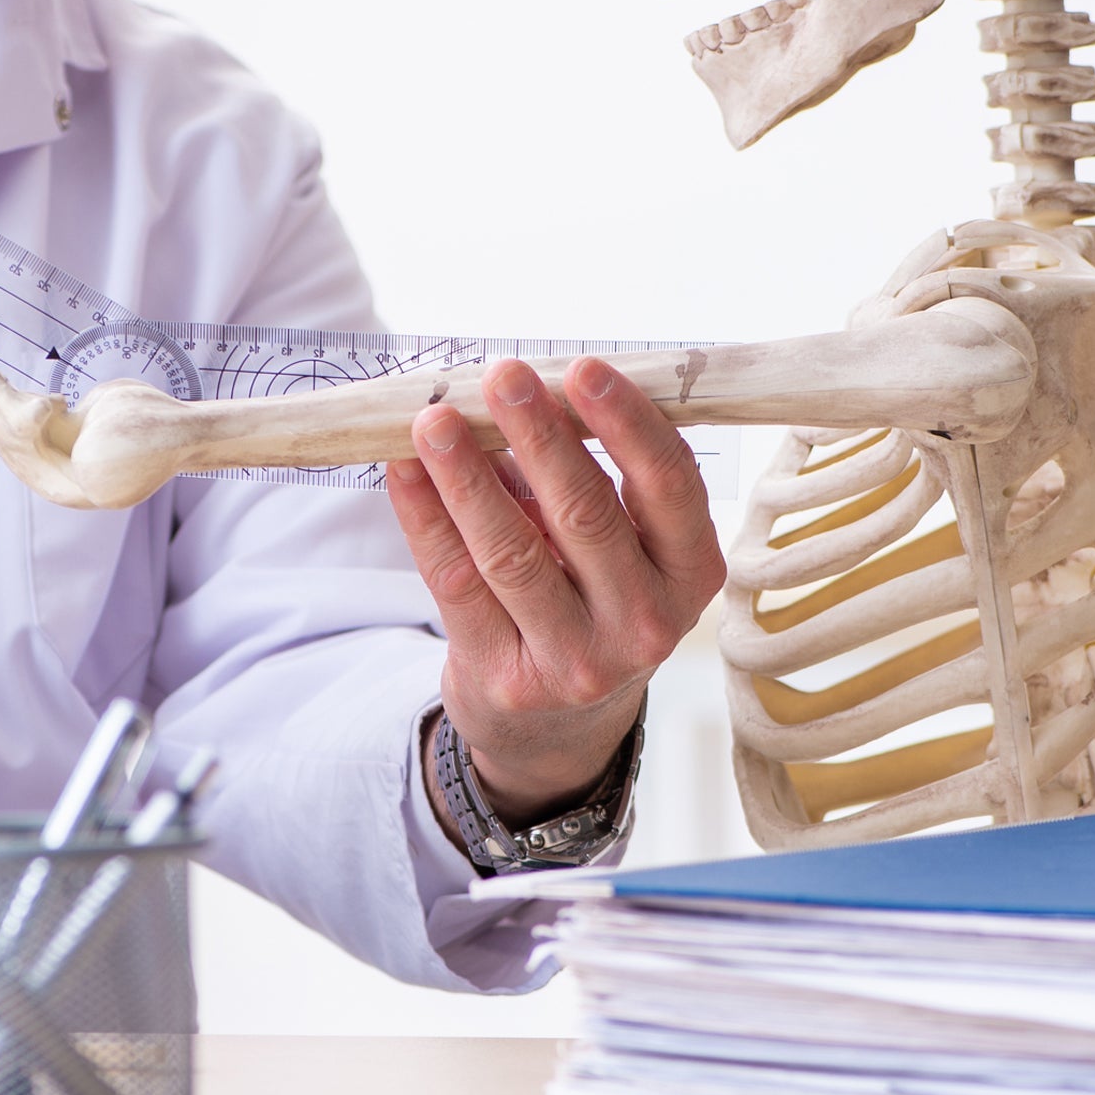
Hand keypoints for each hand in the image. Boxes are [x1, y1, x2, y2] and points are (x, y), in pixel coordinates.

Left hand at [387, 357, 724, 830]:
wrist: (558, 726)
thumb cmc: (591, 598)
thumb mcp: (621, 548)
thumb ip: (587, 473)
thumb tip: (521, 385)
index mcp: (690, 571)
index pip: (669, 486)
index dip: (627, 424)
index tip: (583, 368)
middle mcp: (647, 622)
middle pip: (585, 514)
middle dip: (538, 437)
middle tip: (502, 376)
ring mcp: (578, 660)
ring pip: (511, 551)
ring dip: (467, 476)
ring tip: (433, 421)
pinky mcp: (508, 679)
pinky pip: (456, 584)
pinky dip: (425, 520)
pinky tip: (404, 471)